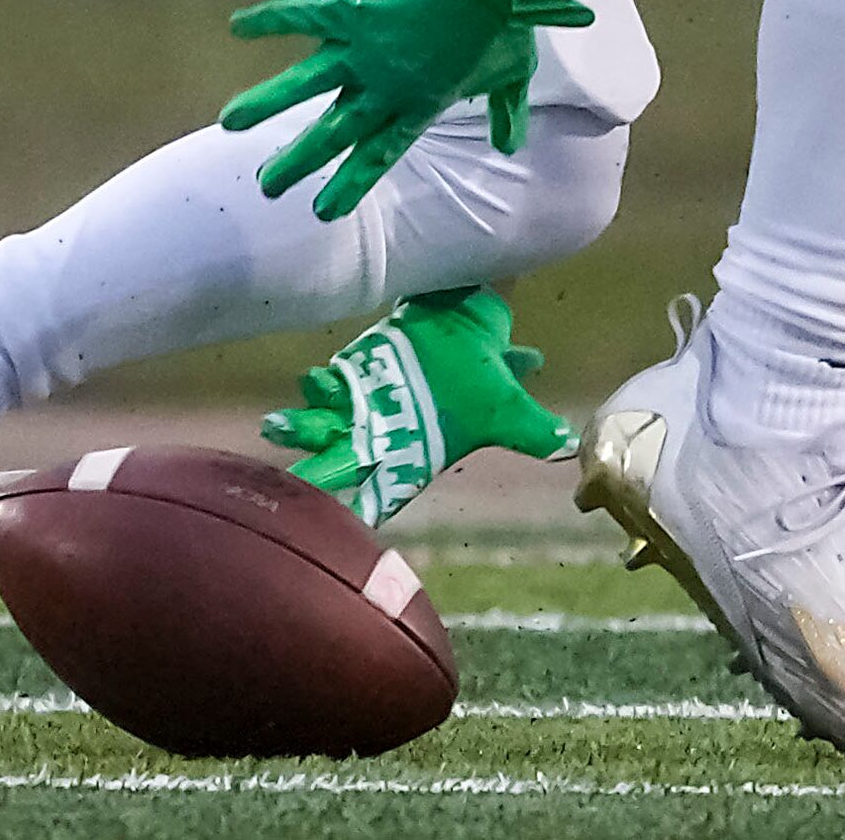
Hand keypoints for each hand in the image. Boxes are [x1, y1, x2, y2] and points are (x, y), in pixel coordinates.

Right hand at [221, 0, 592, 219]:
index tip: (322, 211)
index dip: (349, 183)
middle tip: (266, 185)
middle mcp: (385, 85)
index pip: (377, 154)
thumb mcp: (513, 78)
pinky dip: (272, 20)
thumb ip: (505, 113)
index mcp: (419, 105)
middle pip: (333, 131)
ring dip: (267, 103)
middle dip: (299, 160)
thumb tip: (509, 145)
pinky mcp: (357, 11)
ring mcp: (367, 49)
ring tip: (231, 124)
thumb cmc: (509, 26)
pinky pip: (307, 17)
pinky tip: (236, 26)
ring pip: (306, 83)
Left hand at [262, 286, 578, 526]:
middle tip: (294, 490)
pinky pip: (329, 386)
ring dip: (301, 427)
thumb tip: (566, 446)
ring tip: (277, 426)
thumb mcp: (506, 403)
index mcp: (415, 451)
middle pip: (343, 463)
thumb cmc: (481, 371)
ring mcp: (361, 406)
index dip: (374, 504)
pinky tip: (311, 383)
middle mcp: (382, 435)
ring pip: (324, 426)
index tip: (355, 522)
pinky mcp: (352, 375)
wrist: (465, 322)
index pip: (391, 487)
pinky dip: (319, 387)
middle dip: (318, 474)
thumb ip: (529, 428)